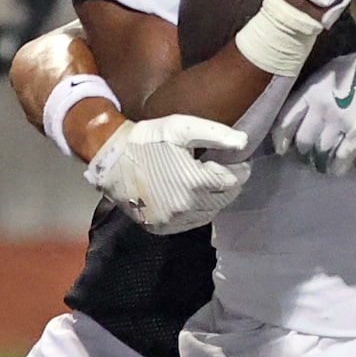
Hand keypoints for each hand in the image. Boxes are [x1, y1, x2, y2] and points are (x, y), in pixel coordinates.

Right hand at [84, 115, 250, 233]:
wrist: (111, 160)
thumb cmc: (148, 141)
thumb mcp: (182, 128)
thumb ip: (217, 135)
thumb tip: (244, 142)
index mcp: (195, 182)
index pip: (233, 181)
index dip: (239, 169)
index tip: (238, 161)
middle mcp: (187, 206)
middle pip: (224, 199)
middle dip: (227, 184)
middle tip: (223, 170)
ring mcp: (173, 220)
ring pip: (209, 213)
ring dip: (213, 198)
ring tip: (206, 181)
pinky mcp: (161, 228)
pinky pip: (191, 223)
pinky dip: (196, 210)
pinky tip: (191, 195)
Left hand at [270, 51, 355, 173]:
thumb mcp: (331, 70)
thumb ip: (316, 89)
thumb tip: (307, 107)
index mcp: (312, 91)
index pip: (286, 120)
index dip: (281, 137)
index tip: (281, 147)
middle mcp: (321, 110)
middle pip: (303, 139)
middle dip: (302, 151)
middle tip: (306, 155)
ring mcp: (339, 124)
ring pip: (321, 151)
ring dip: (319, 160)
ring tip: (320, 164)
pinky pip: (342, 158)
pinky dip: (337, 167)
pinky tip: (335, 170)